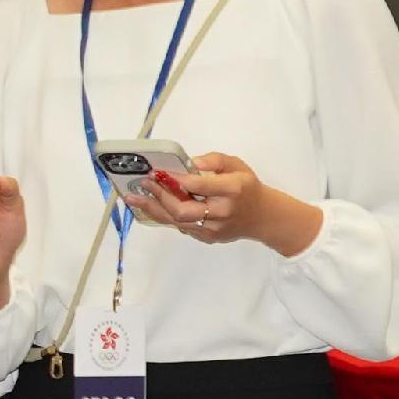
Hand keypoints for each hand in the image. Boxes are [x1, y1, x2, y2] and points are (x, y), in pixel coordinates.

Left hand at [129, 149, 313, 254]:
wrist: (263, 217)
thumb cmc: (247, 187)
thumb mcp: (236, 165)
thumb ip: (214, 160)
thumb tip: (191, 162)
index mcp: (233, 190)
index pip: (199, 186)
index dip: (175, 180)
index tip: (158, 172)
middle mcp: (222, 212)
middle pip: (182, 210)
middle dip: (159, 197)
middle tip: (142, 185)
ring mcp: (214, 229)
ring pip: (177, 221)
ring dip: (154, 208)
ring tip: (135, 198)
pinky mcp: (207, 238)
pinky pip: (181, 227)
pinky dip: (166, 215)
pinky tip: (153, 205)